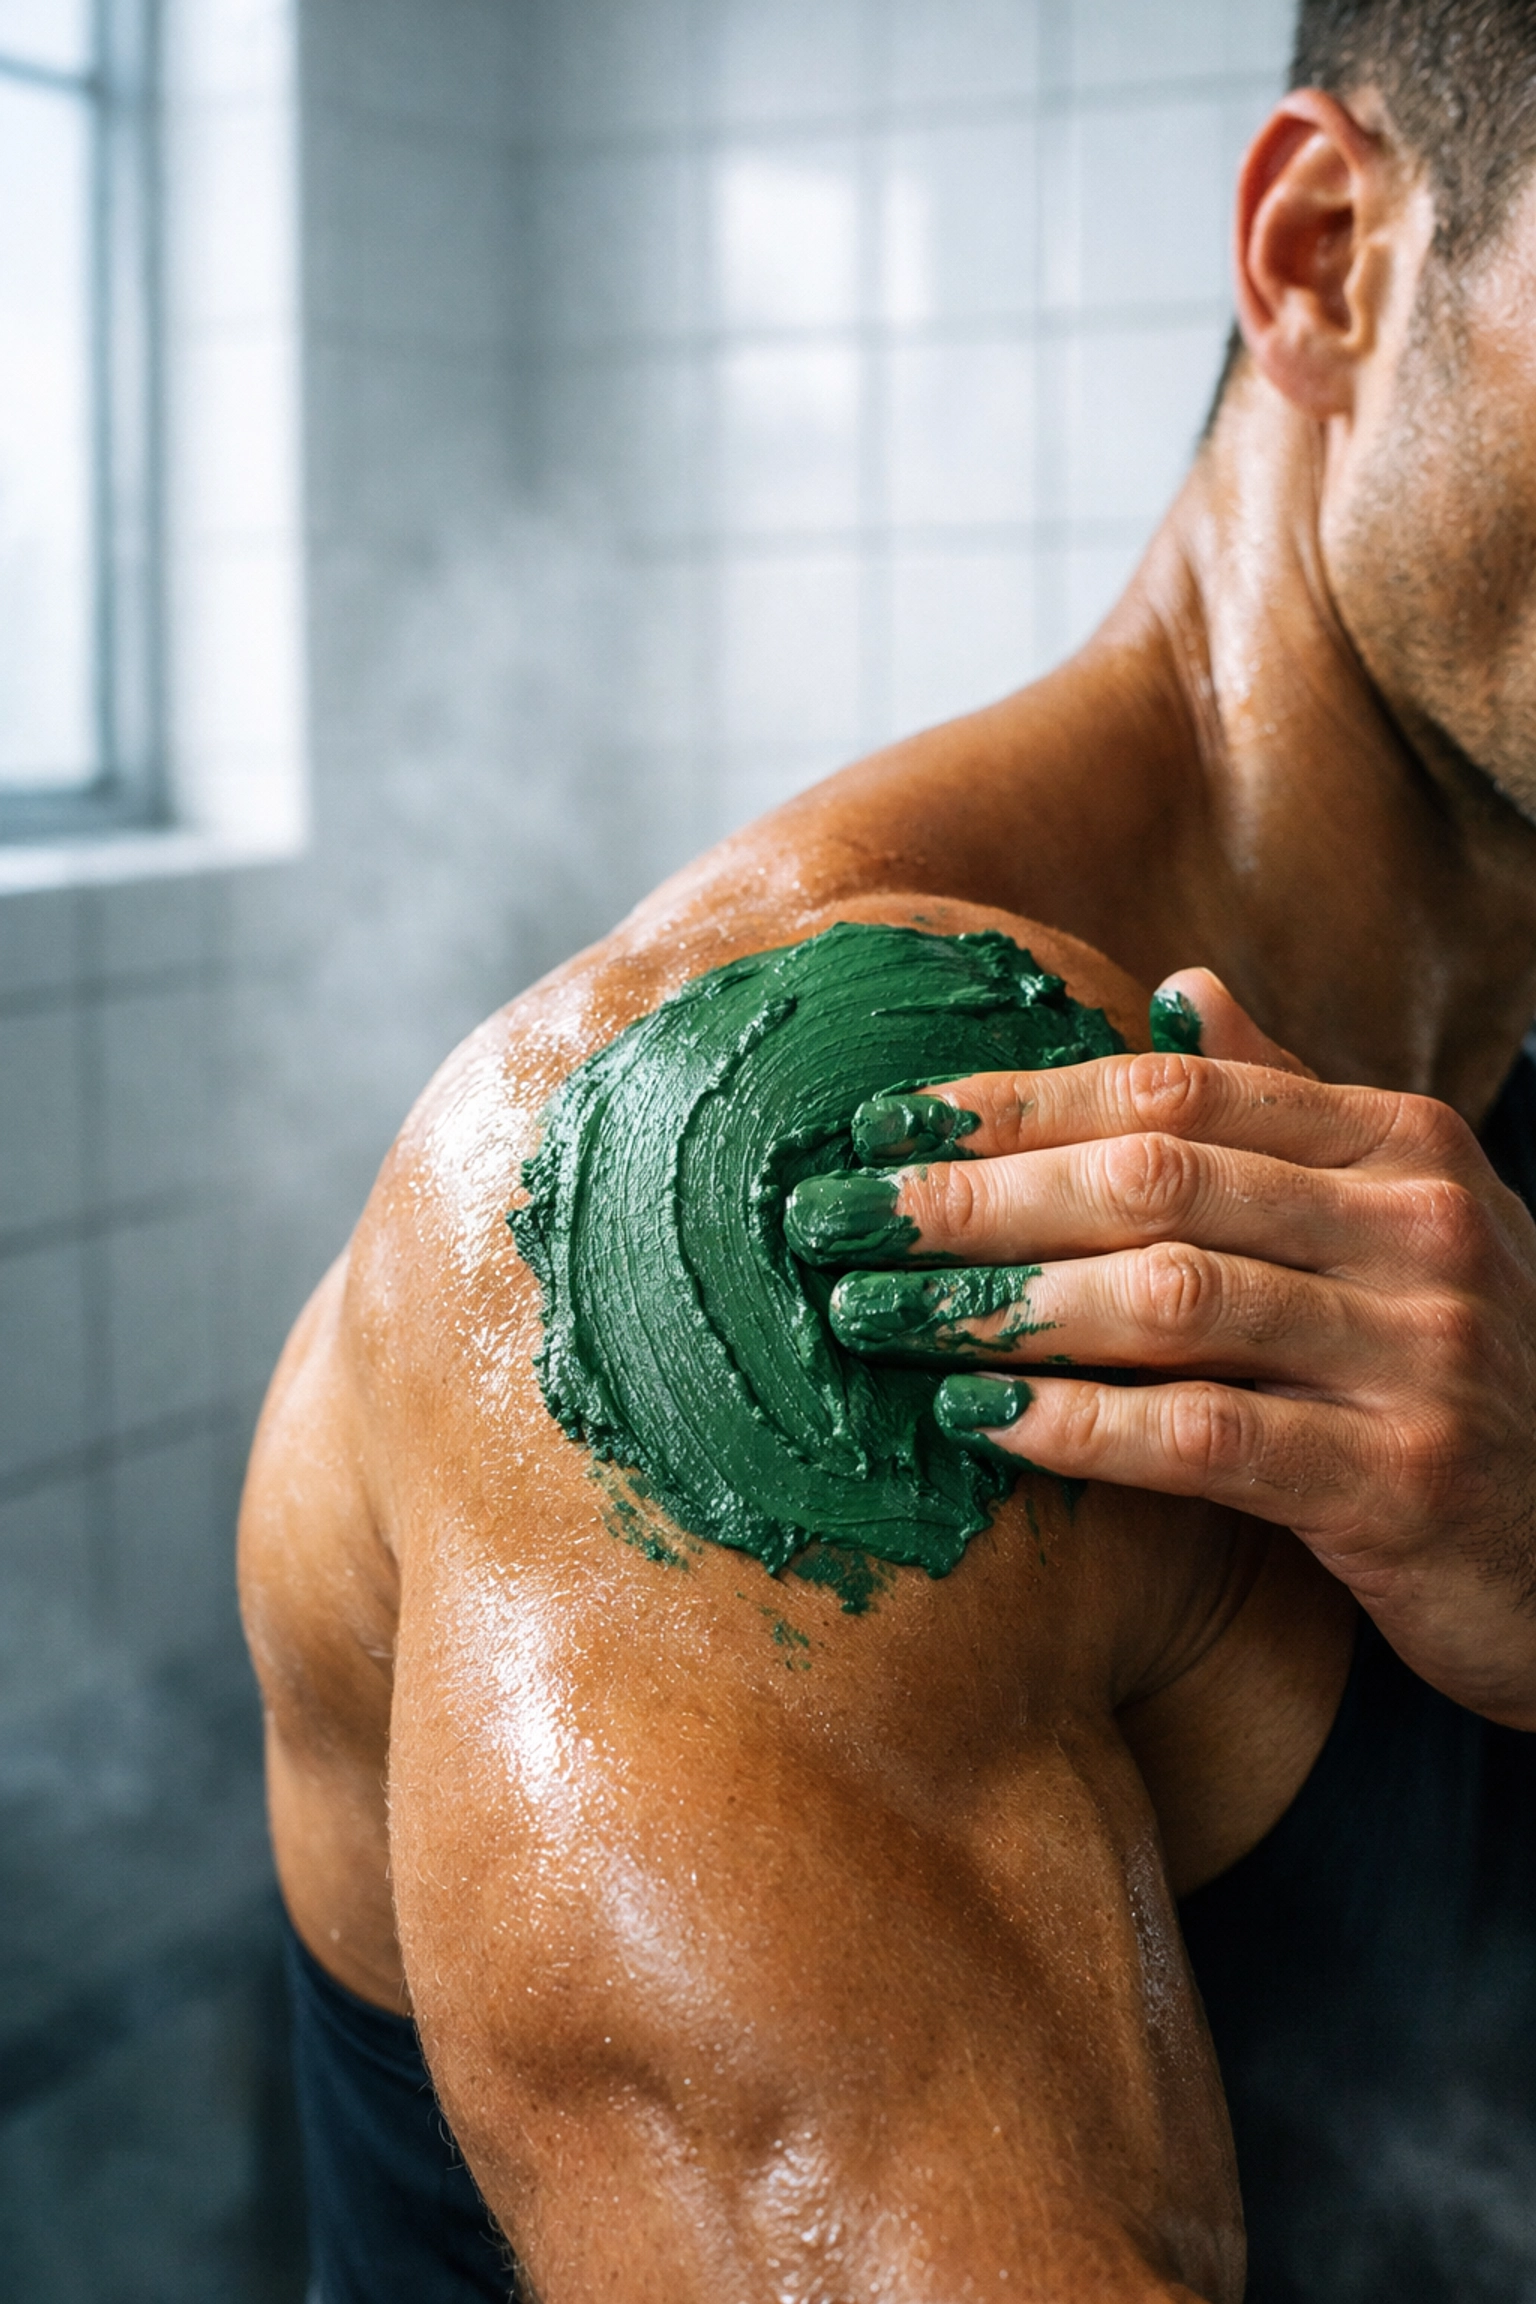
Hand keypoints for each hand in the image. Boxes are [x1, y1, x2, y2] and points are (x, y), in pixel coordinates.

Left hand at [785, 970, 1535, 1726]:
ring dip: (998, 1304)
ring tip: (874, 1316)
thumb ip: (1286, 1108)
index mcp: (1396, 1143)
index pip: (1169, 1092)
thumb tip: (1177, 992)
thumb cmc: (1462, 1368)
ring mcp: (1418, 1350)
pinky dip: (1081, 1424)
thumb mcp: (1399, 1217)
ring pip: (1169, 1297)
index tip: (881, 1124)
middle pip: (1150, 1178)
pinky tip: (979, 1422)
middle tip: (832, 1217)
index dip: (1012, 1103)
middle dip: (972, 1196)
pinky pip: (1208, 1438)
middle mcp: (1415, 1226)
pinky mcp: (1403, 1481)